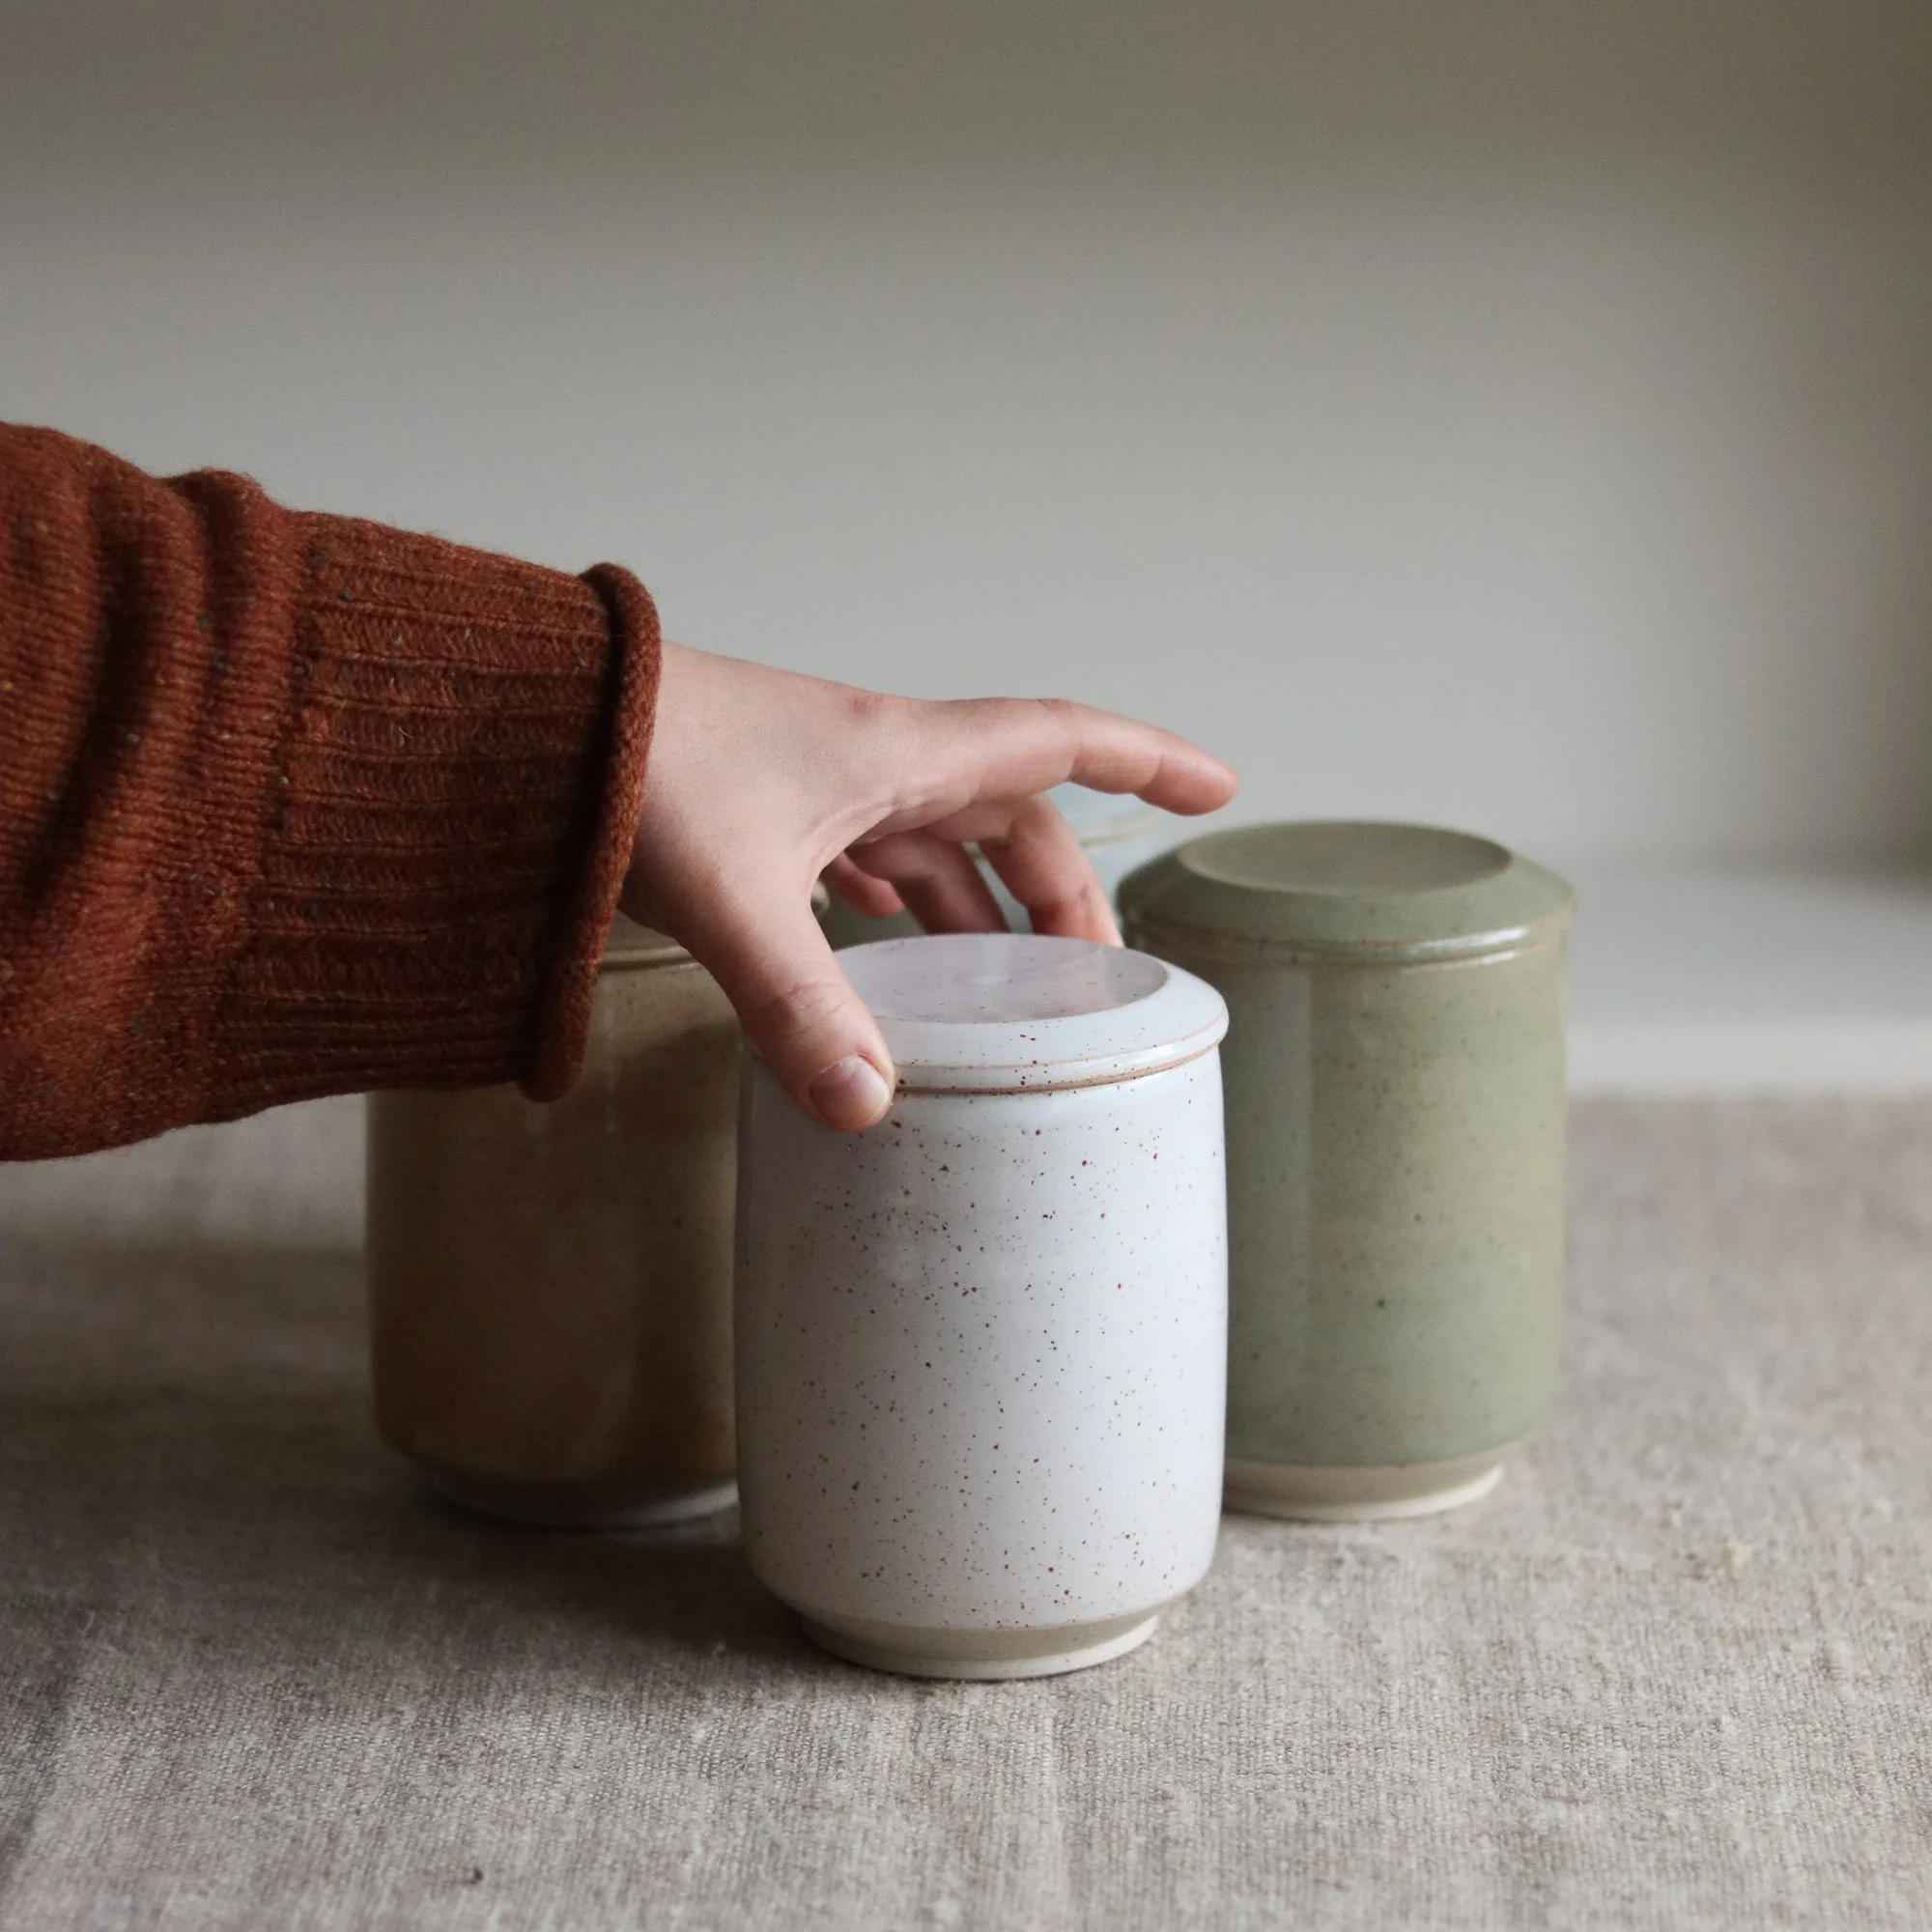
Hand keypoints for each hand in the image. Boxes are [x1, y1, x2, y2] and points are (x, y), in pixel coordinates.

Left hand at [621, 643, 1237, 1130]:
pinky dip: (898, 898)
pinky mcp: (765, 808)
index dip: (1149, 762)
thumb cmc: (626, 764)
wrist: (517, 714)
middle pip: (1008, 815)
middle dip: (1061, 892)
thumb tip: (869, 1109)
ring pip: (936, 838)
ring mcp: (818, 779)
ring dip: (979, 907)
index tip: (1222, 785)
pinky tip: (884, 938)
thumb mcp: (730, 894)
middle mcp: (871, 756)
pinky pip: (866, 850)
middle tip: (1090, 980)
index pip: (1059, 740)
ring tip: (1003, 988)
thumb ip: (799, 1005)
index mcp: (895, 752)